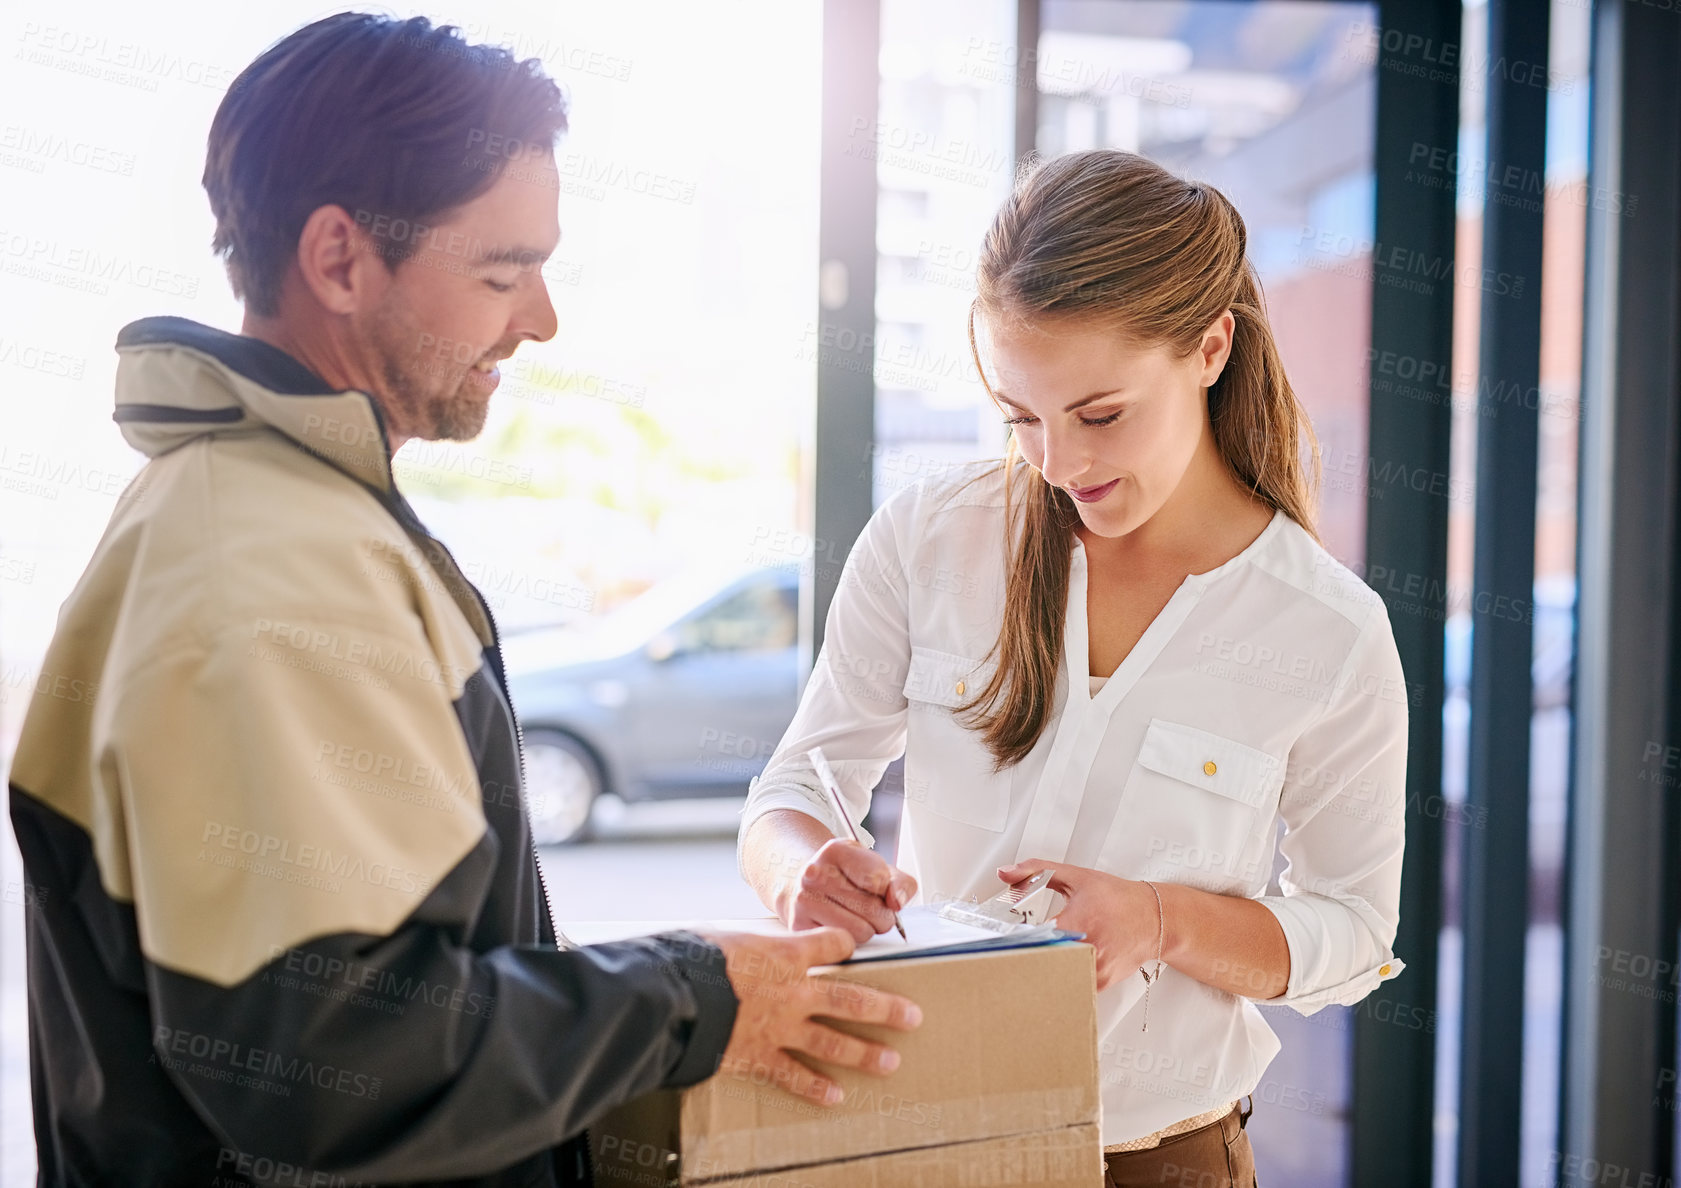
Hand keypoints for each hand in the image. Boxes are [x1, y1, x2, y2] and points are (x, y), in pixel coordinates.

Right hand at [696, 926, 923, 1106]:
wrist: (677, 997)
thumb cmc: (694, 959)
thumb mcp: (722, 936)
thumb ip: (741, 944)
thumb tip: (733, 944)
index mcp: (785, 953)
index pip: (831, 944)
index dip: (844, 943)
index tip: (852, 945)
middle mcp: (793, 991)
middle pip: (850, 1000)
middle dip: (885, 1009)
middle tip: (913, 1017)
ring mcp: (781, 1027)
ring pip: (834, 1042)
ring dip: (865, 1053)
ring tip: (891, 1062)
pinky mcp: (761, 1056)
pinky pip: (794, 1075)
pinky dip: (815, 1088)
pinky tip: (835, 1096)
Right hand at [777, 839, 916, 943]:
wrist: (808, 886)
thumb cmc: (847, 878)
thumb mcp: (878, 869)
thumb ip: (900, 882)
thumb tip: (896, 902)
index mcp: (835, 850)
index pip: (878, 880)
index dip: (886, 888)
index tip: (876, 886)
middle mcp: (814, 873)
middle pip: (871, 908)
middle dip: (881, 914)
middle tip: (871, 908)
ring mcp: (803, 901)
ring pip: (860, 931)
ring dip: (867, 929)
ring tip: (856, 917)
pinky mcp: (800, 927)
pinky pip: (843, 944)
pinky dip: (850, 940)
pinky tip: (841, 925)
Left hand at [997, 859, 1158, 989]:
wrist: (1153, 918)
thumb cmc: (1117, 897)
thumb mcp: (1076, 876)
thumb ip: (1037, 870)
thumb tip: (1005, 874)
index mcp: (1078, 921)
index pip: (1034, 937)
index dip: (1014, 938)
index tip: (1001, 938)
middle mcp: (1088, 949)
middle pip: (1042, 961)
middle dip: (1024, 956)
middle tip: (1010, 952)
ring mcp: (1096, 969)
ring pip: (1056, 978)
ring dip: (1041, 969)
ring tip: (1030, 961)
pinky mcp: (1101, 982)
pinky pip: (1072, 985)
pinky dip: (1060, 977)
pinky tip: (1055, 966)